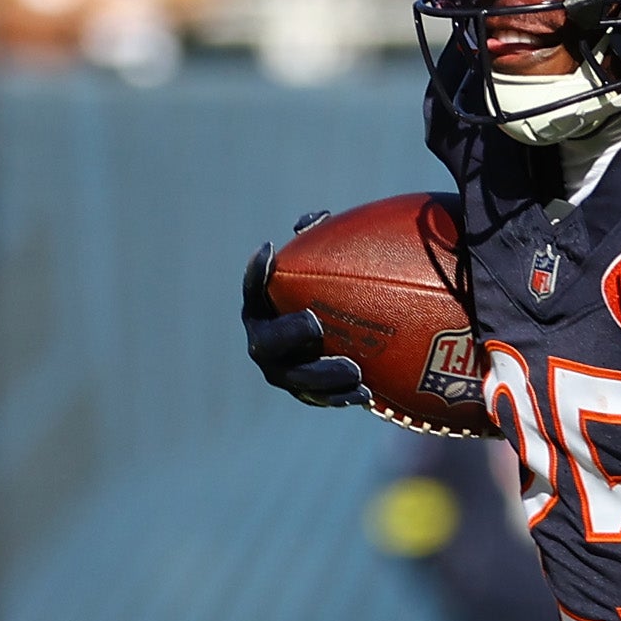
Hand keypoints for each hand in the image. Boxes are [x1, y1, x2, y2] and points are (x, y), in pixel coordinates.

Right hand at [240, 235, 367, 408]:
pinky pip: (320, 399)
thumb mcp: (327, 269)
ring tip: (354, 369)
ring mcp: (284, 372)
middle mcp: (265, 341)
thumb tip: (313, 221)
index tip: (271, 249)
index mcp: (264, 308)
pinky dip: (342, 397)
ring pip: (295, 379)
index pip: (254, 289)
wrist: (347, 346)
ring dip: (322, 375)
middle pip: (267, 342)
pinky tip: (366, 392)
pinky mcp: (307, 395)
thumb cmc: (332, 296)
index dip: (256, 271)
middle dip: (288, 333)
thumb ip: (318, 241)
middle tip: (314, 323)